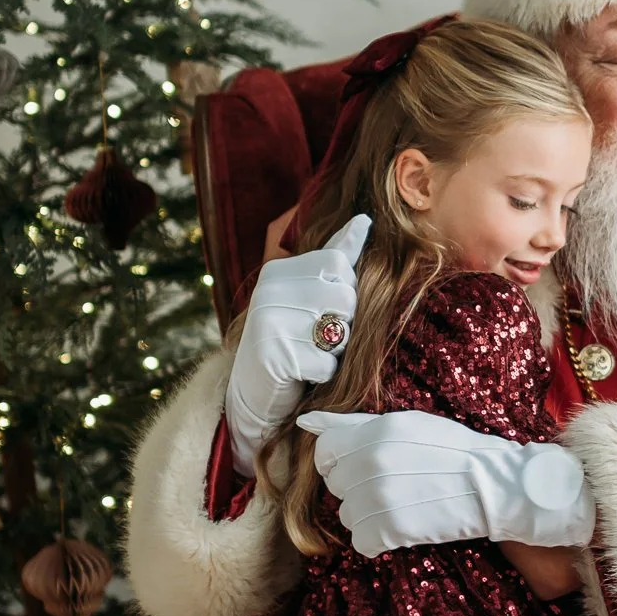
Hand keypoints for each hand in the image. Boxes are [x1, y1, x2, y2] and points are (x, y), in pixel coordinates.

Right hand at [223, 211, 370, 474]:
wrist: (252, 396)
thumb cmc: (290, 342)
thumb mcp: (308, 295)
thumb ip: (336, 258)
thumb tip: (364, 220)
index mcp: (278, 270)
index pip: (338, 262)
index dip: (345, 292)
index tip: (321, 310)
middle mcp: (269, 290)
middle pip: (346, 297)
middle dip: (344, 325)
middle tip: (314, 340)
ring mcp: (268, 323)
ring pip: (341, 331)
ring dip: (336, 352)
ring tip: (309, 355)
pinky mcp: (274, 357)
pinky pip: (327, 365)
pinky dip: (323, 376)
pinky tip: (300, 376)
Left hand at [306, 409, 593, 556]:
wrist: (497, 487)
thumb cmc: (455, 453)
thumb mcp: (408, 425)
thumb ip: (353, 424)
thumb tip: (306, 422)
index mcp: (376, 431)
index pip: (325, 451)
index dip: (340, 462)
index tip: (364, 469)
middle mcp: (372, 461)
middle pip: (336, 486)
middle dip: (358, 489)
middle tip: (395, 488)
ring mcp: (380, 496)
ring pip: (346, 515)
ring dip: (369, 517)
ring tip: (403, 507)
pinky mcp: (391, 529)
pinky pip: (361, 542)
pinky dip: (379, 540)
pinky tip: (403, 528)